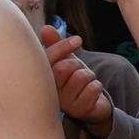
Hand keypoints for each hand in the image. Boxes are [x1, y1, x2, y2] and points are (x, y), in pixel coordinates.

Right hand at [41, 24, 112, 138]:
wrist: (91, 104)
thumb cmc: (74, 80)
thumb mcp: (65, 60)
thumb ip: (55, 45)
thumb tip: (46, 28)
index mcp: (42, 79)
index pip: (47, 59)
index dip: (62, 47)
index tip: (78, 40)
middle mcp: (48, 93)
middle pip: (63, 67)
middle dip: (77, 64)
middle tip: (79, 71)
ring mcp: (63, 104)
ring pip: (81, 77)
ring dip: (89, 76)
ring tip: (85, 83)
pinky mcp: (79, 111)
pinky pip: (93, 89)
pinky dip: (97, 86)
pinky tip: (91, 93)